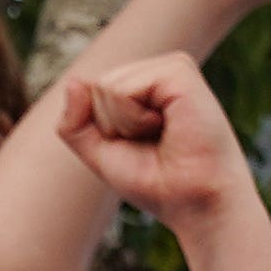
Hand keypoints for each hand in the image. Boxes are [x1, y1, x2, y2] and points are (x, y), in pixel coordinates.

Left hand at [52, 55, 257, 237]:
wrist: (197, 203)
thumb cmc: (159, 184)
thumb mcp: (102, 154)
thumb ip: (75, 123)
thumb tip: (73, 81)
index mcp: (146, 85)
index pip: (92, 93)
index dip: (105, 130)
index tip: (142, 148)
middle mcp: (160, 71)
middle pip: (96, 87)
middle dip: (112, 126)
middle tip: (154, 144)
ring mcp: (171, 67)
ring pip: (106, 87)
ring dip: (124, 125)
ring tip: (162, 135)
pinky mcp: (178, 71)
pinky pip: (121, 90)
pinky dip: (134, 119)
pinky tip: (166, 126)